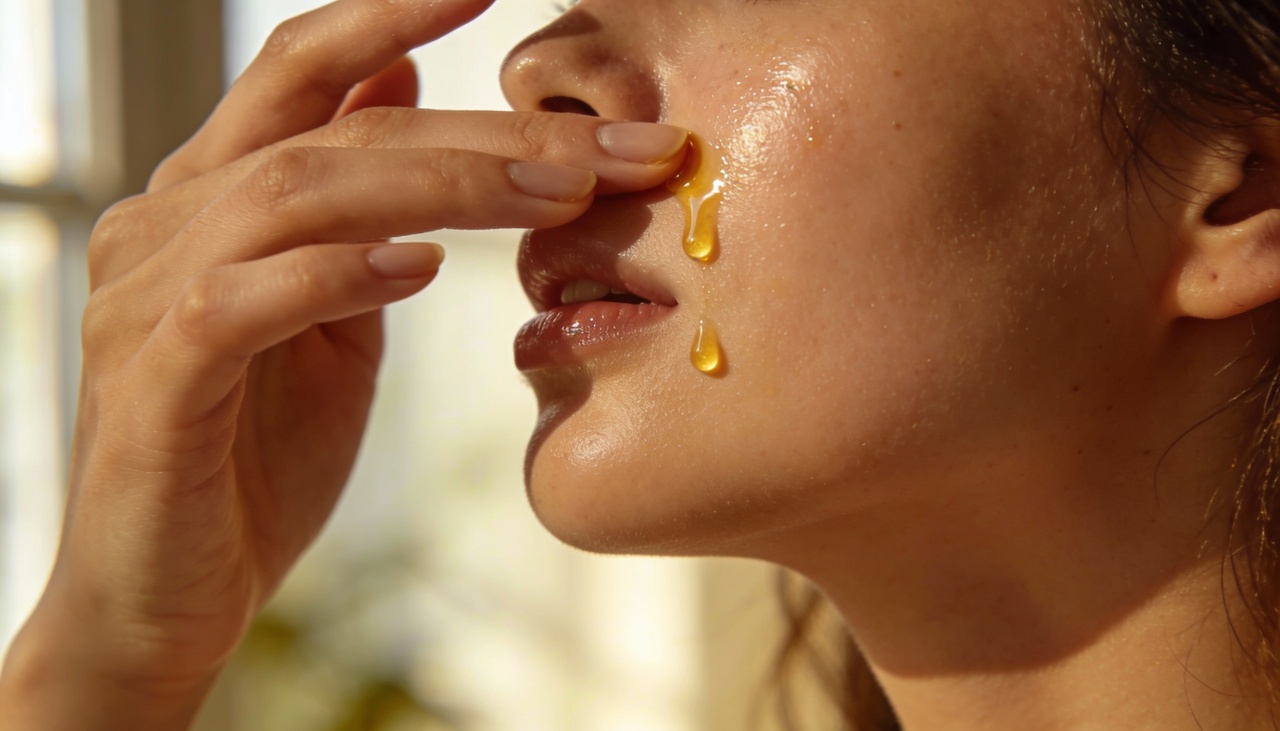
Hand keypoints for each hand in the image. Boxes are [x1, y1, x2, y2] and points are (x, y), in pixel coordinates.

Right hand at [0, 1, 686, 727]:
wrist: (166, 594)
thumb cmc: (257, 453)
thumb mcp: (327, 310)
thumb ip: (354, 202)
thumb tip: (399, 87)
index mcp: (215, 198)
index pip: (300, 70)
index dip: (386, 15)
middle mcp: (167, 223)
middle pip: (332, 133)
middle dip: (483, 133)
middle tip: (606, 147)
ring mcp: (147, 298)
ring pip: (295, 196)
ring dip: (437, 188)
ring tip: (554, 194)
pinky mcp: (152, 383)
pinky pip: (240, 305)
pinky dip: (333, 278)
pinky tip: (416, 272)